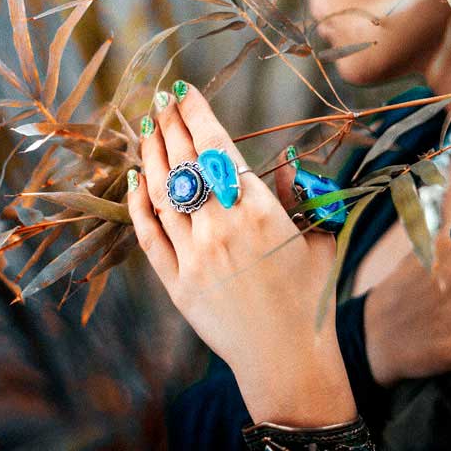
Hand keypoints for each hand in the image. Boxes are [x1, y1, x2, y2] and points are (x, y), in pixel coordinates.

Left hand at [127, 81, 355, 426]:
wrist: (290, 358)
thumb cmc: (310, 295)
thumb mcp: (316, 236)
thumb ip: (298, 194)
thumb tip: (285, 160)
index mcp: (259, 211)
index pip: (217, 148)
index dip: (196, 114)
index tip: (183, 91)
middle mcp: (222, 228)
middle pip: (184, 163)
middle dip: (169, 125)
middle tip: (158, 99)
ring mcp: (195, 257)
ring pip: (162, 193)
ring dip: (151, 156)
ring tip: (145, 128)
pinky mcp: (177, 285)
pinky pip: (149, 236)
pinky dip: (138, 205)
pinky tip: (134, 180)